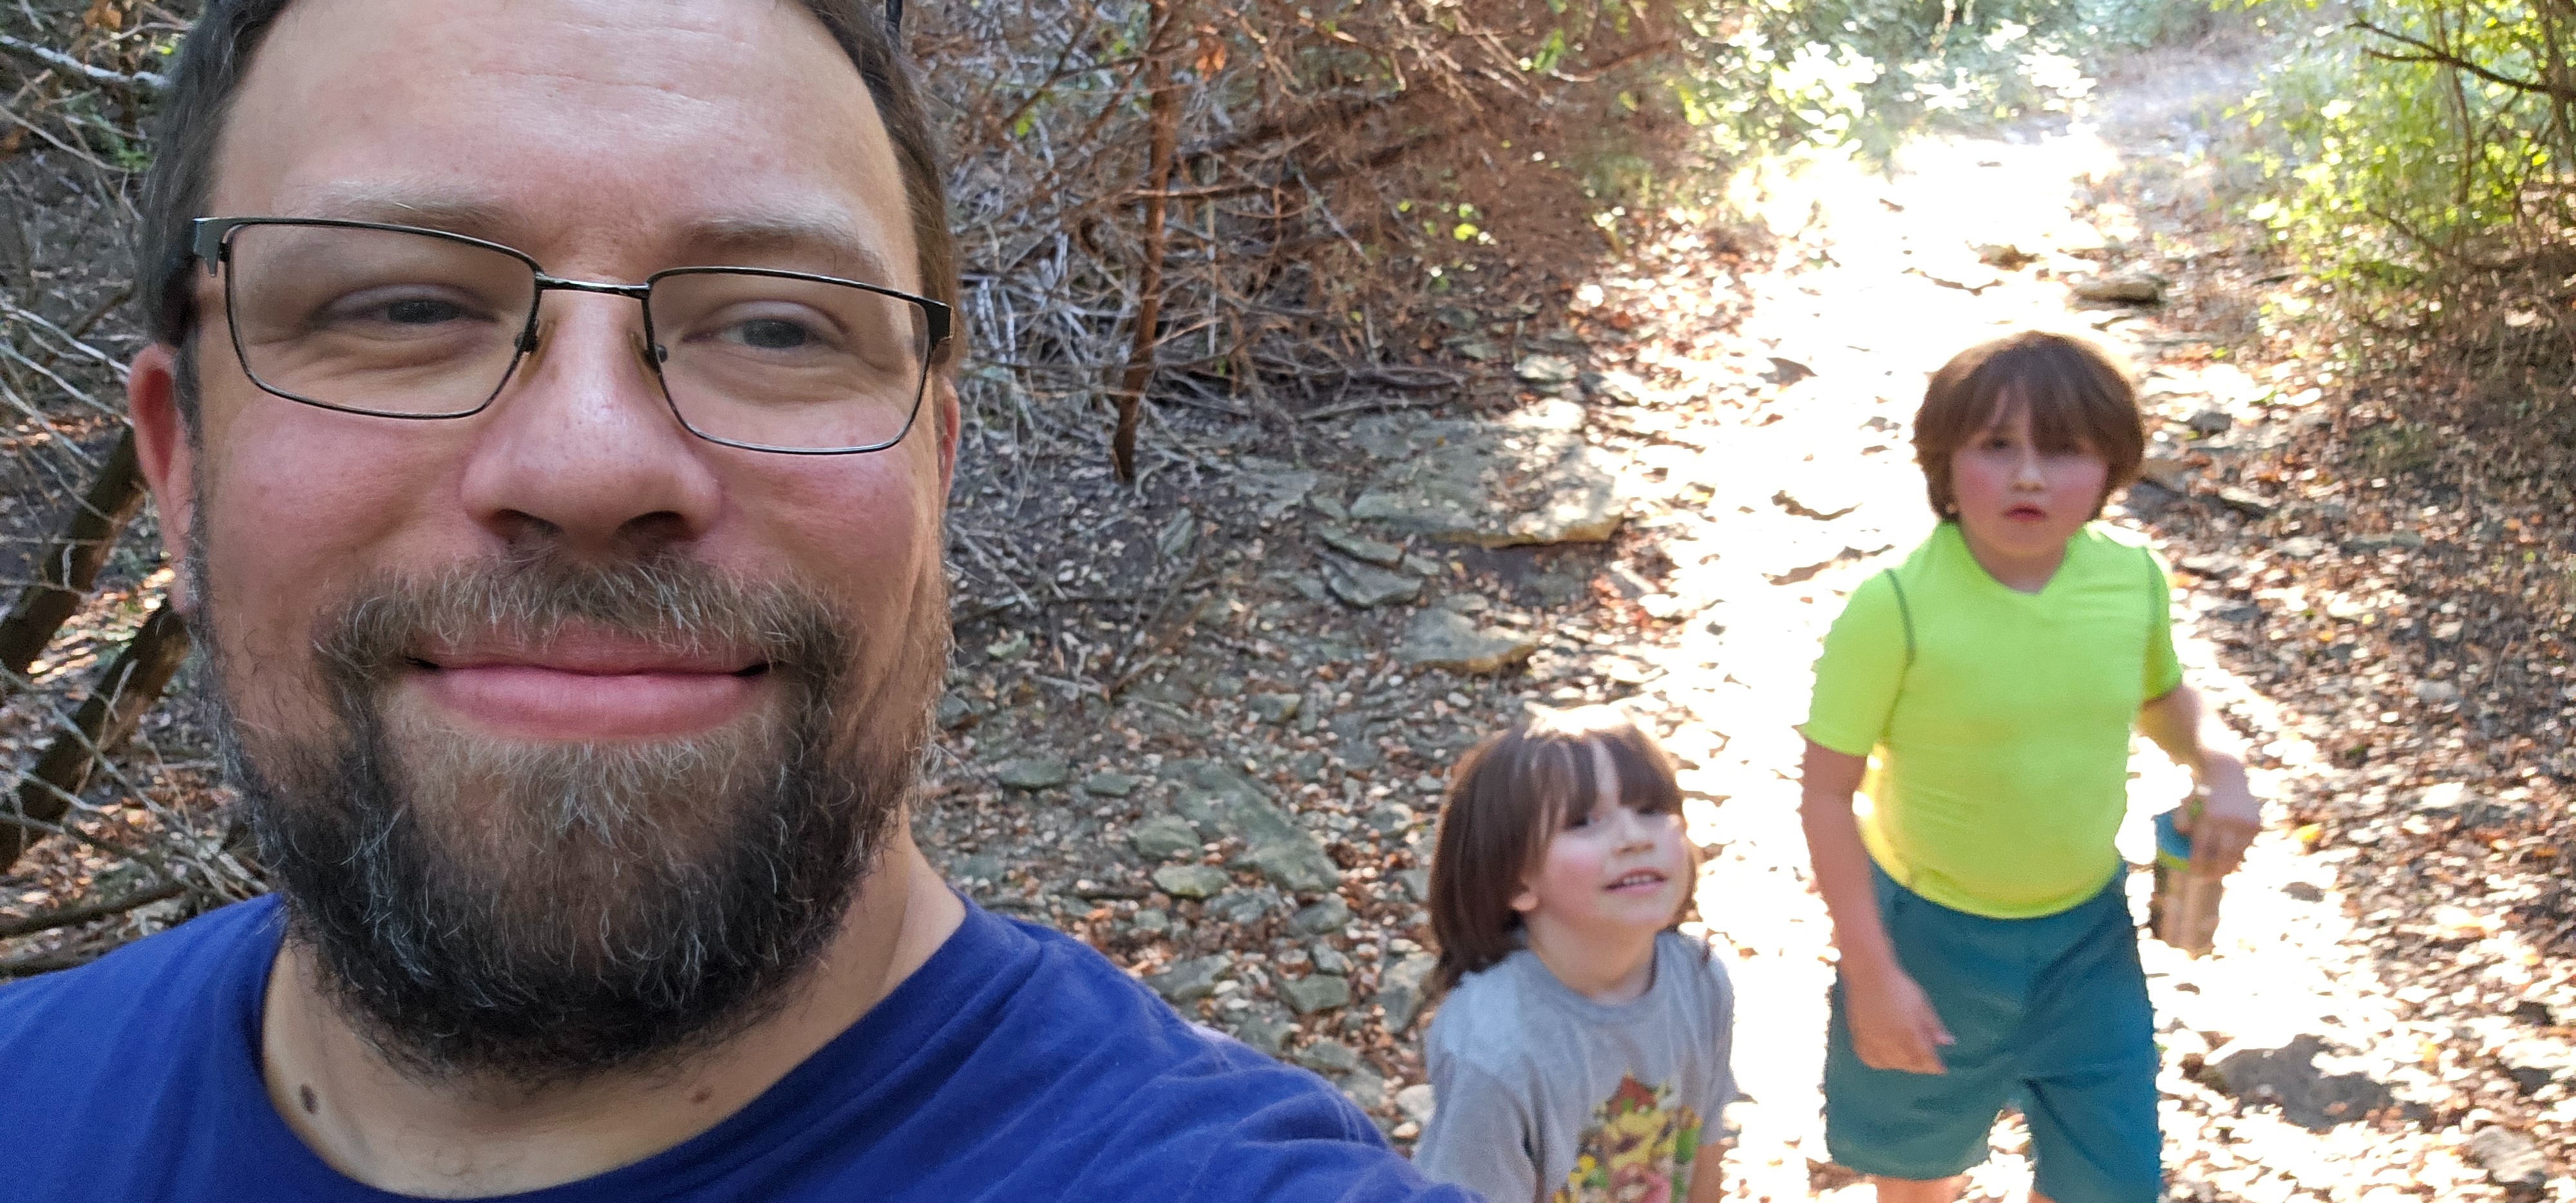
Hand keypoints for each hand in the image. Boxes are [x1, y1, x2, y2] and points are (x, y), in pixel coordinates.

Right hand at [1842, 960, 1952, 1074]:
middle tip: (1928, 1065)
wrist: (1868, 974)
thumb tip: (1948, 1043)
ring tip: (1910, 1062)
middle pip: (1908, 1062)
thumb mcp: (1921, 1003)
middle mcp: (1890, 1040)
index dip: (1934, 1065)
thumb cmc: (1899, 986)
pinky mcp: (1859, 1036)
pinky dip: (1880, 1062)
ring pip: (1890, 1063)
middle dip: (1920, 1066)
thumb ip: (1933, 1025)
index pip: (1925, 1056)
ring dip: (1903, 1066)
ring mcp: (1873, 1039)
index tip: (1941, 1068)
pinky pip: (1870, 1058)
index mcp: (1908, 1031)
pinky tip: (1887, 1059)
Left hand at [2190, 781, 2260, 877]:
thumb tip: (2183, 836)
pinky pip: (2246, 845)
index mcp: (2209, 817)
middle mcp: (2230, 821)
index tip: (2192, 873)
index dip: (2197, 864)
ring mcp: (2245, 823)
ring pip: (2237, 854)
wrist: (2227, 775)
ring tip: (2218, 873)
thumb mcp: (2186, 803)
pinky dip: (2238, 853)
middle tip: (2206, 879)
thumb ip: (2180, 820)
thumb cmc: (2201, 792)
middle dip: (2215, 872)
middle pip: (2223, 856)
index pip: (2203, 849)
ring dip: (2228, 866)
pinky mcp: (2256, 825)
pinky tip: (2229, 858)